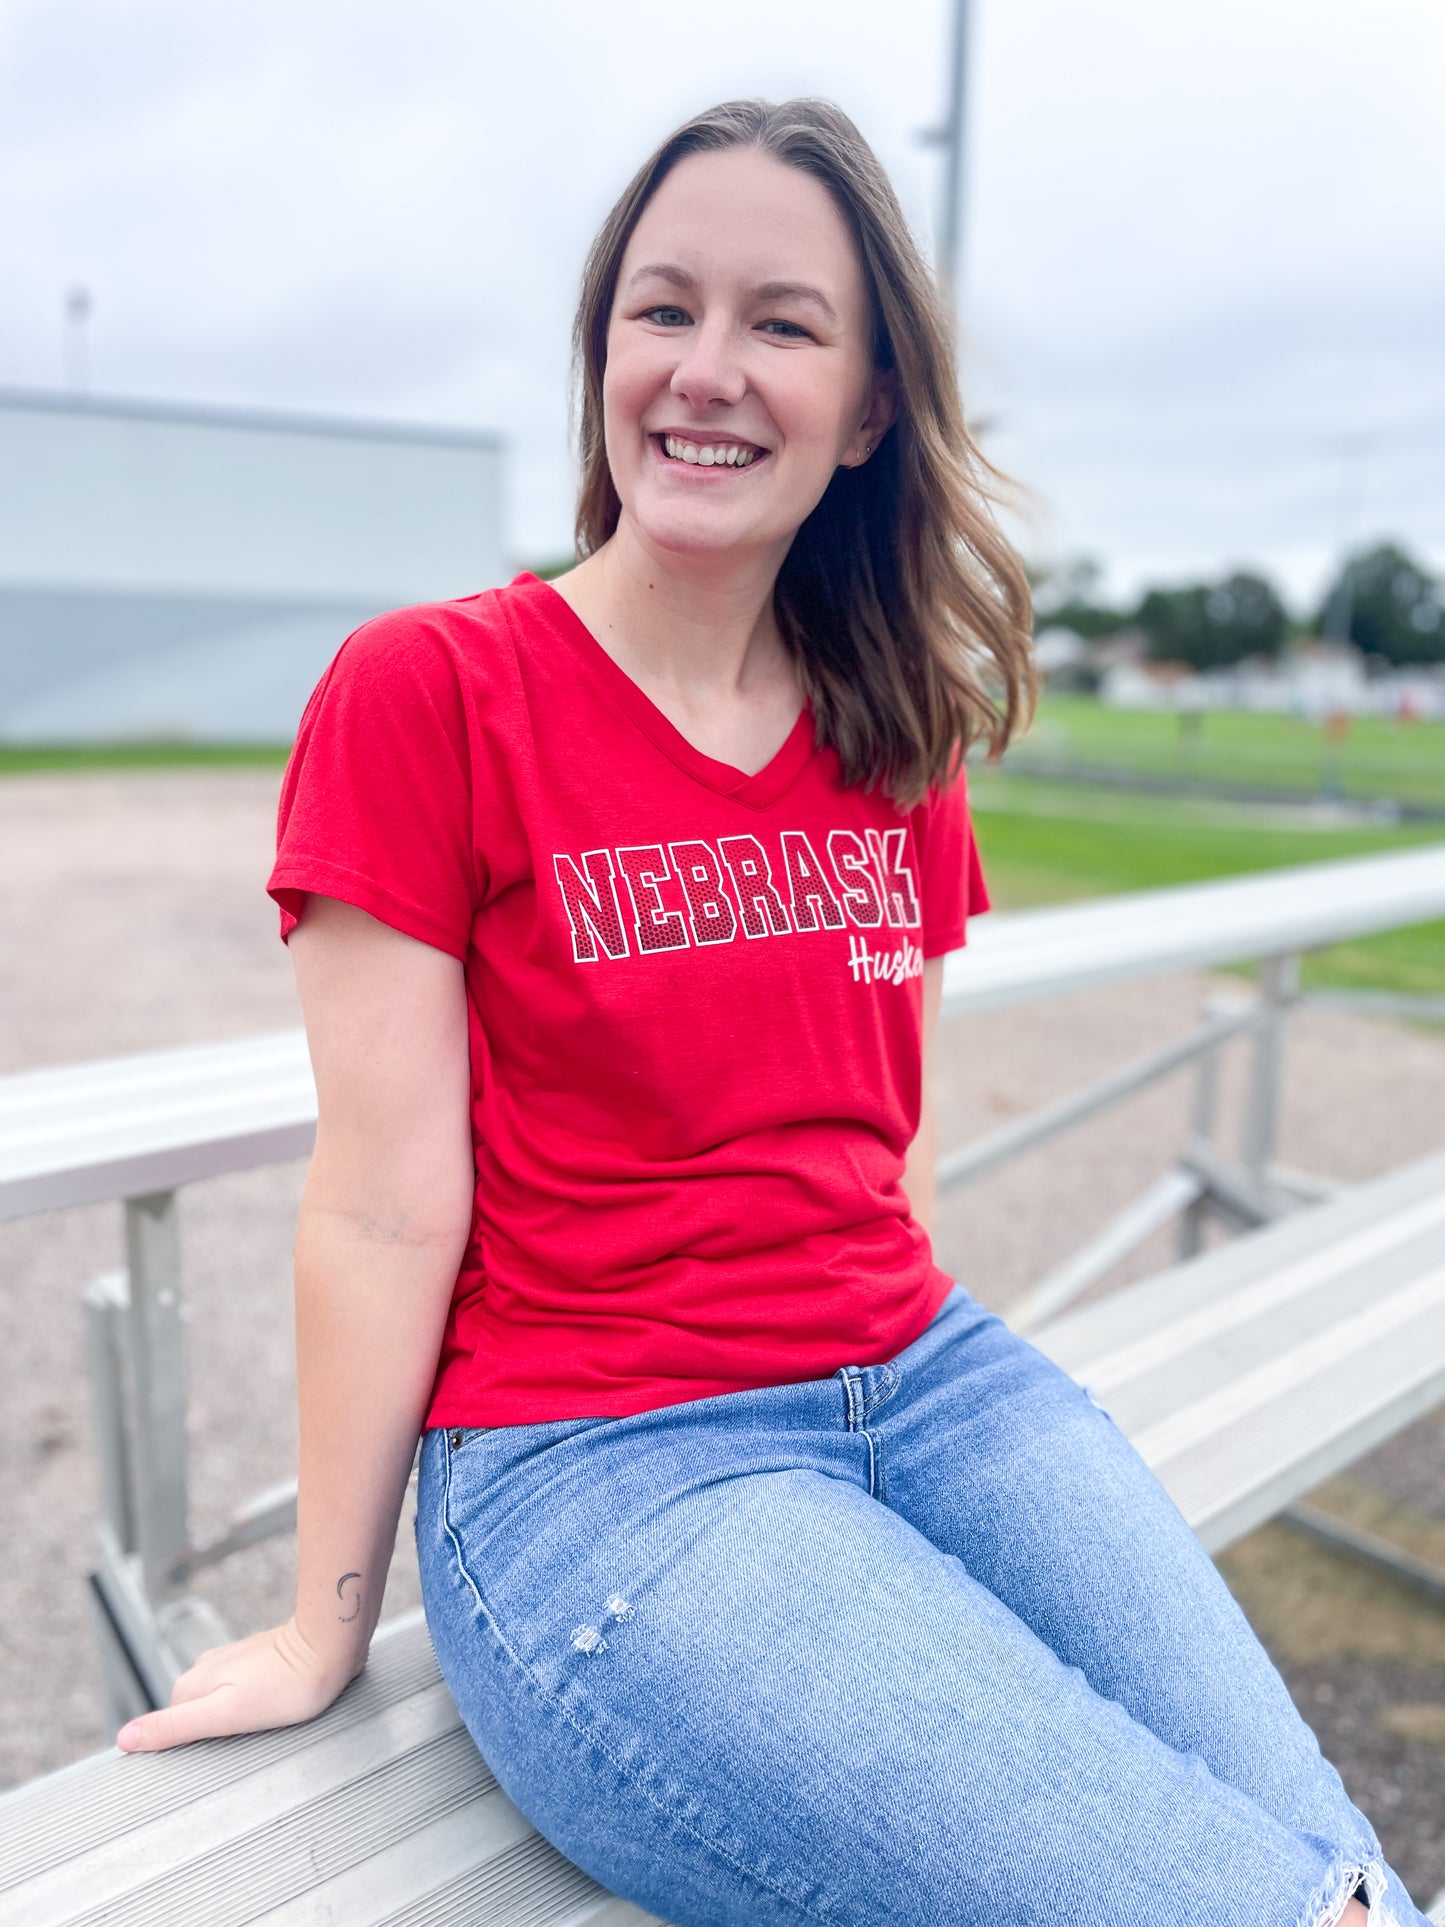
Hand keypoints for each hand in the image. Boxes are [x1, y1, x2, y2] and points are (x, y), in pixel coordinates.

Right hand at [115, 1616, 363, 1751]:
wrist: (330, 1644)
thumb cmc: (285, 1685)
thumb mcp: (224, 1714)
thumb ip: (175, 1727)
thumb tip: (124, 1739)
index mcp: (190, 1684)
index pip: (170, 1730)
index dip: (186, 1751)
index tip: (209, 1766)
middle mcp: (206, 1669)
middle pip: (194, 1719)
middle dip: (211, 1738)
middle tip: (241, 1751)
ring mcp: (233, 1664)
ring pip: (219, 1707)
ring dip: (233, 1724)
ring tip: (260, 1735)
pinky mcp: (258, 1663)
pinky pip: (242, 1696)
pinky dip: (250, 1711)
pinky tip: (270, 1717)